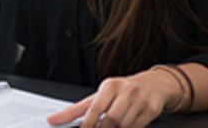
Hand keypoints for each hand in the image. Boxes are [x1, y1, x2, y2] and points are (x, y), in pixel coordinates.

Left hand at [47, 68, 181, 127]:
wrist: (153, 85)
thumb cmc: (121, 91)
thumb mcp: (99, 95)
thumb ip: (77, 109)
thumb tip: (53, 119)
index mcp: (109, 86)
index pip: (95, 107)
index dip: (88, 123)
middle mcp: (125, 91)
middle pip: (111, 119)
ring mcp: (140, 100)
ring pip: (124, 125)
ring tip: (111, 127)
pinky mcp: (151, 110)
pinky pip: (137, 127)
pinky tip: (123, 127)